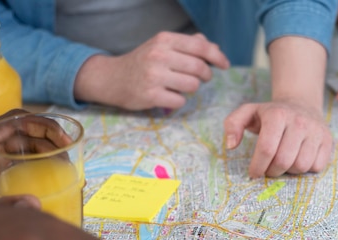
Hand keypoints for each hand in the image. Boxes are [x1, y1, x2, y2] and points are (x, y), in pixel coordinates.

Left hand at [0, 110, 76, 211]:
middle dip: (48, 137)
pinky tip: (43, 172)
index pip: (13, 120)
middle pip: (19, 128)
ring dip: (41, 148)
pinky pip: (9, 154)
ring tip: (63, 164)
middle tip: (69, 153)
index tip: (64, 140)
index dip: (43, 124)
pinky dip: (29, 159)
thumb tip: (34, 205)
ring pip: (16, 142)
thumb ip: (1, 208)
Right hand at [75, 32, 229, 109]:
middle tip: (203, 79)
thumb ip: (189, 45)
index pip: (200, 46)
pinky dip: (179, 101)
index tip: (225, 65)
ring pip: (193, 85)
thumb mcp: (162, 46)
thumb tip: (215, 49)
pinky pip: (180, 101)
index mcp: (164, 40)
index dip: (217, 56)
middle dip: (206, 76)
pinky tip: (169, 96)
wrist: (113, 78)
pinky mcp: (151, 95)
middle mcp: (159, 55)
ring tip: (180, 86)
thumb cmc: (144, 62)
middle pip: (200, 68)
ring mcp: (154, 76)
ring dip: (192, 88)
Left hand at [224, 99, 332, 177]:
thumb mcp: (248, 113)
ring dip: (289, 171)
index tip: (254, 173)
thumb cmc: (271, 114)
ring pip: (301, 166)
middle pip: (283, 161)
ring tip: (283, 162)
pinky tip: (298, 159)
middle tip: (268, 169)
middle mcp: (299, 122)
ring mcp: (316, 131)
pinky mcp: (327, 141)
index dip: (258, 166)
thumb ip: (232, 125)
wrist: (301, 104)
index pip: (266, 149)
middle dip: (272, 171)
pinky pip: (316, 167)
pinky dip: (306, 169)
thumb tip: (230, 145)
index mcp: (278, 114)